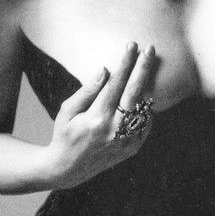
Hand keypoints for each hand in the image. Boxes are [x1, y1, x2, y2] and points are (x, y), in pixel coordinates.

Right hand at [48, 42, 155, 187]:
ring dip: (146, 86)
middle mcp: (114, 130)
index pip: (116, 84)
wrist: (69, 169)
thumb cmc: (64, 134)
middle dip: (143, 67)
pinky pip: (145, 123)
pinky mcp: (132, 148)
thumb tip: (105, 69)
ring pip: (144, 107)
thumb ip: (86, 90)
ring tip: (146, 68)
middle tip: (150, 49)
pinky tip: (140, 96)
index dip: (125, 63)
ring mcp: (126, 141)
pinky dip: (145, 108)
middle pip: (135, 92)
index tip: (131, 46)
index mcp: (96, 118)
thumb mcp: (67, 111)